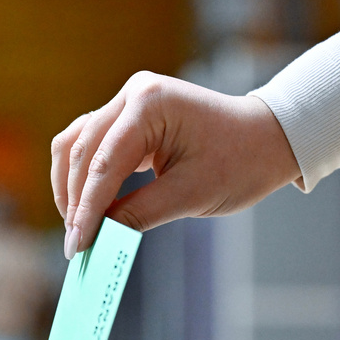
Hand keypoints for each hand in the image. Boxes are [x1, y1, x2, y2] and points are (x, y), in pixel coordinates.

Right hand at [51, 71, 300, 258]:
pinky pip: (90, 143)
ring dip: (71, 185)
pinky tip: (84, 205)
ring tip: (77, 226)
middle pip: (82, 150)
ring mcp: (128, 101)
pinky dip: (83, 174)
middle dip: (75, 200)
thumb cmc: (240, 161)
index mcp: (151, 104)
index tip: (77, 245)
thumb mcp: (191, 194)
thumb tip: (98, 238)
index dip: (87, 209)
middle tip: (76, 244)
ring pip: (77, 143)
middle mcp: (133, 94)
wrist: (268, 139)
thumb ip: (138, 214)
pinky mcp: (129, 116)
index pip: (104, 163)